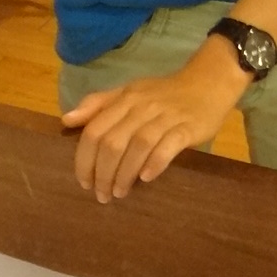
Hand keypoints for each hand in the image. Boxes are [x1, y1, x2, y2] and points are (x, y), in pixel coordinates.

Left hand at [62, 45, 246, 201]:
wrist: (209, 82)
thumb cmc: (165, 93)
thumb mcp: (130, 92)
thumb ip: (98, 104)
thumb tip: (66, 120)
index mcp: (125, 99)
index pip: (95, 130)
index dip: (84, 159)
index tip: (84, 182)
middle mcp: (142, 107)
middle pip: (113, 142)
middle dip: (102, 173)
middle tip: (101, 194)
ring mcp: (166, 116)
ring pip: (137, 146)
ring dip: (125, 174)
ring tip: (119, 193)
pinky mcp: (188, 127)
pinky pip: (168, 146)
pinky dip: (154, 163)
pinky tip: (147, 178)